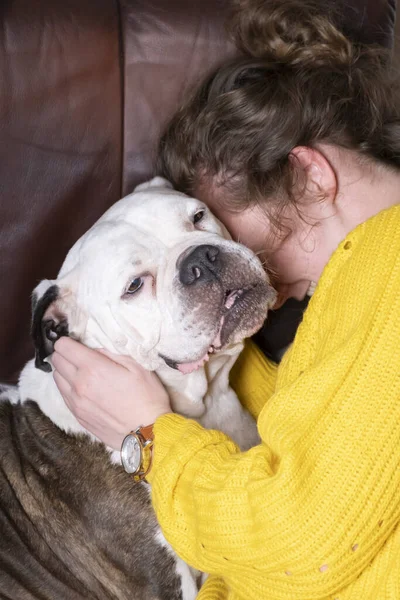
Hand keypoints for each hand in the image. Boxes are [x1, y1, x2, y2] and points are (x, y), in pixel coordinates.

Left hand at [52, 337, 170, 448]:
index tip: (78, 343)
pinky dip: (69, 387)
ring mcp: (76, 403)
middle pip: (57, 361)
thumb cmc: (148, 397)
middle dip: (65, 354)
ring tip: (82, 372)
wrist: (148, 433)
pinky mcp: (78, 417)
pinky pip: (64, 396)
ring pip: (57, 379)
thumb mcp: (137, 366)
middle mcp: (79, 385)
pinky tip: (85, 389)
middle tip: (81, 355)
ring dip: (65, 371)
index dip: (69, 341)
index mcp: (93, 369)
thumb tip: (96, 350)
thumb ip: (112, 354)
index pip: (63, 347)